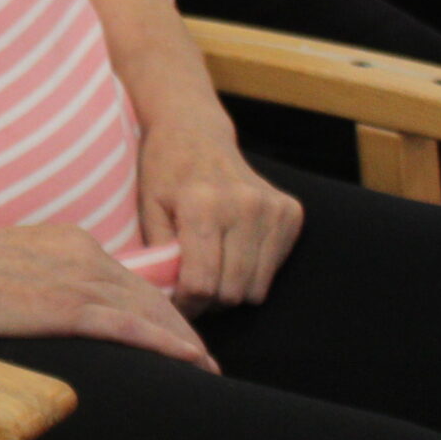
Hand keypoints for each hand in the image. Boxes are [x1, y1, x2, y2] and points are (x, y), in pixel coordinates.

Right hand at [0, 221, 216, 370]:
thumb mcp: (6, 264)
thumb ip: (36, 278)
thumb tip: (40, 302)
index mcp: (68, 241)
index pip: (125, 278)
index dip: (155, 307)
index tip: (172, 331)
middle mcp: (83, 255)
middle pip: (149, 294)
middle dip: (181, 327)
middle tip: (205, 358)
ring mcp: (79, 280)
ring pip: (150, 312)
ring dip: (185, 343)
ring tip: (208, 369)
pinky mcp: (69, 307)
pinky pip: (132, 328)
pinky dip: (167, 345)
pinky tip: (191, 361)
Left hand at [136, 120, 302, 312]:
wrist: (195, 133)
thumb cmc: (164, 173)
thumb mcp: (149, 210)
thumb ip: (160, 256)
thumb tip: (167, 303)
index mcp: (203, 205)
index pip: (202, 283)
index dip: (186, 305)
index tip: (175, 306)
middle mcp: (244, 206)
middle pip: (232, 291)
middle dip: (208, 303)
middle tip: (191, 293)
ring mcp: (273, 209)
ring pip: (256, 288)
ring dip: (231, 291)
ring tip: (209, 274)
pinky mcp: (291, 213)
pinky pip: (273, 269)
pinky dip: (252, 272)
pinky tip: (231, 252)